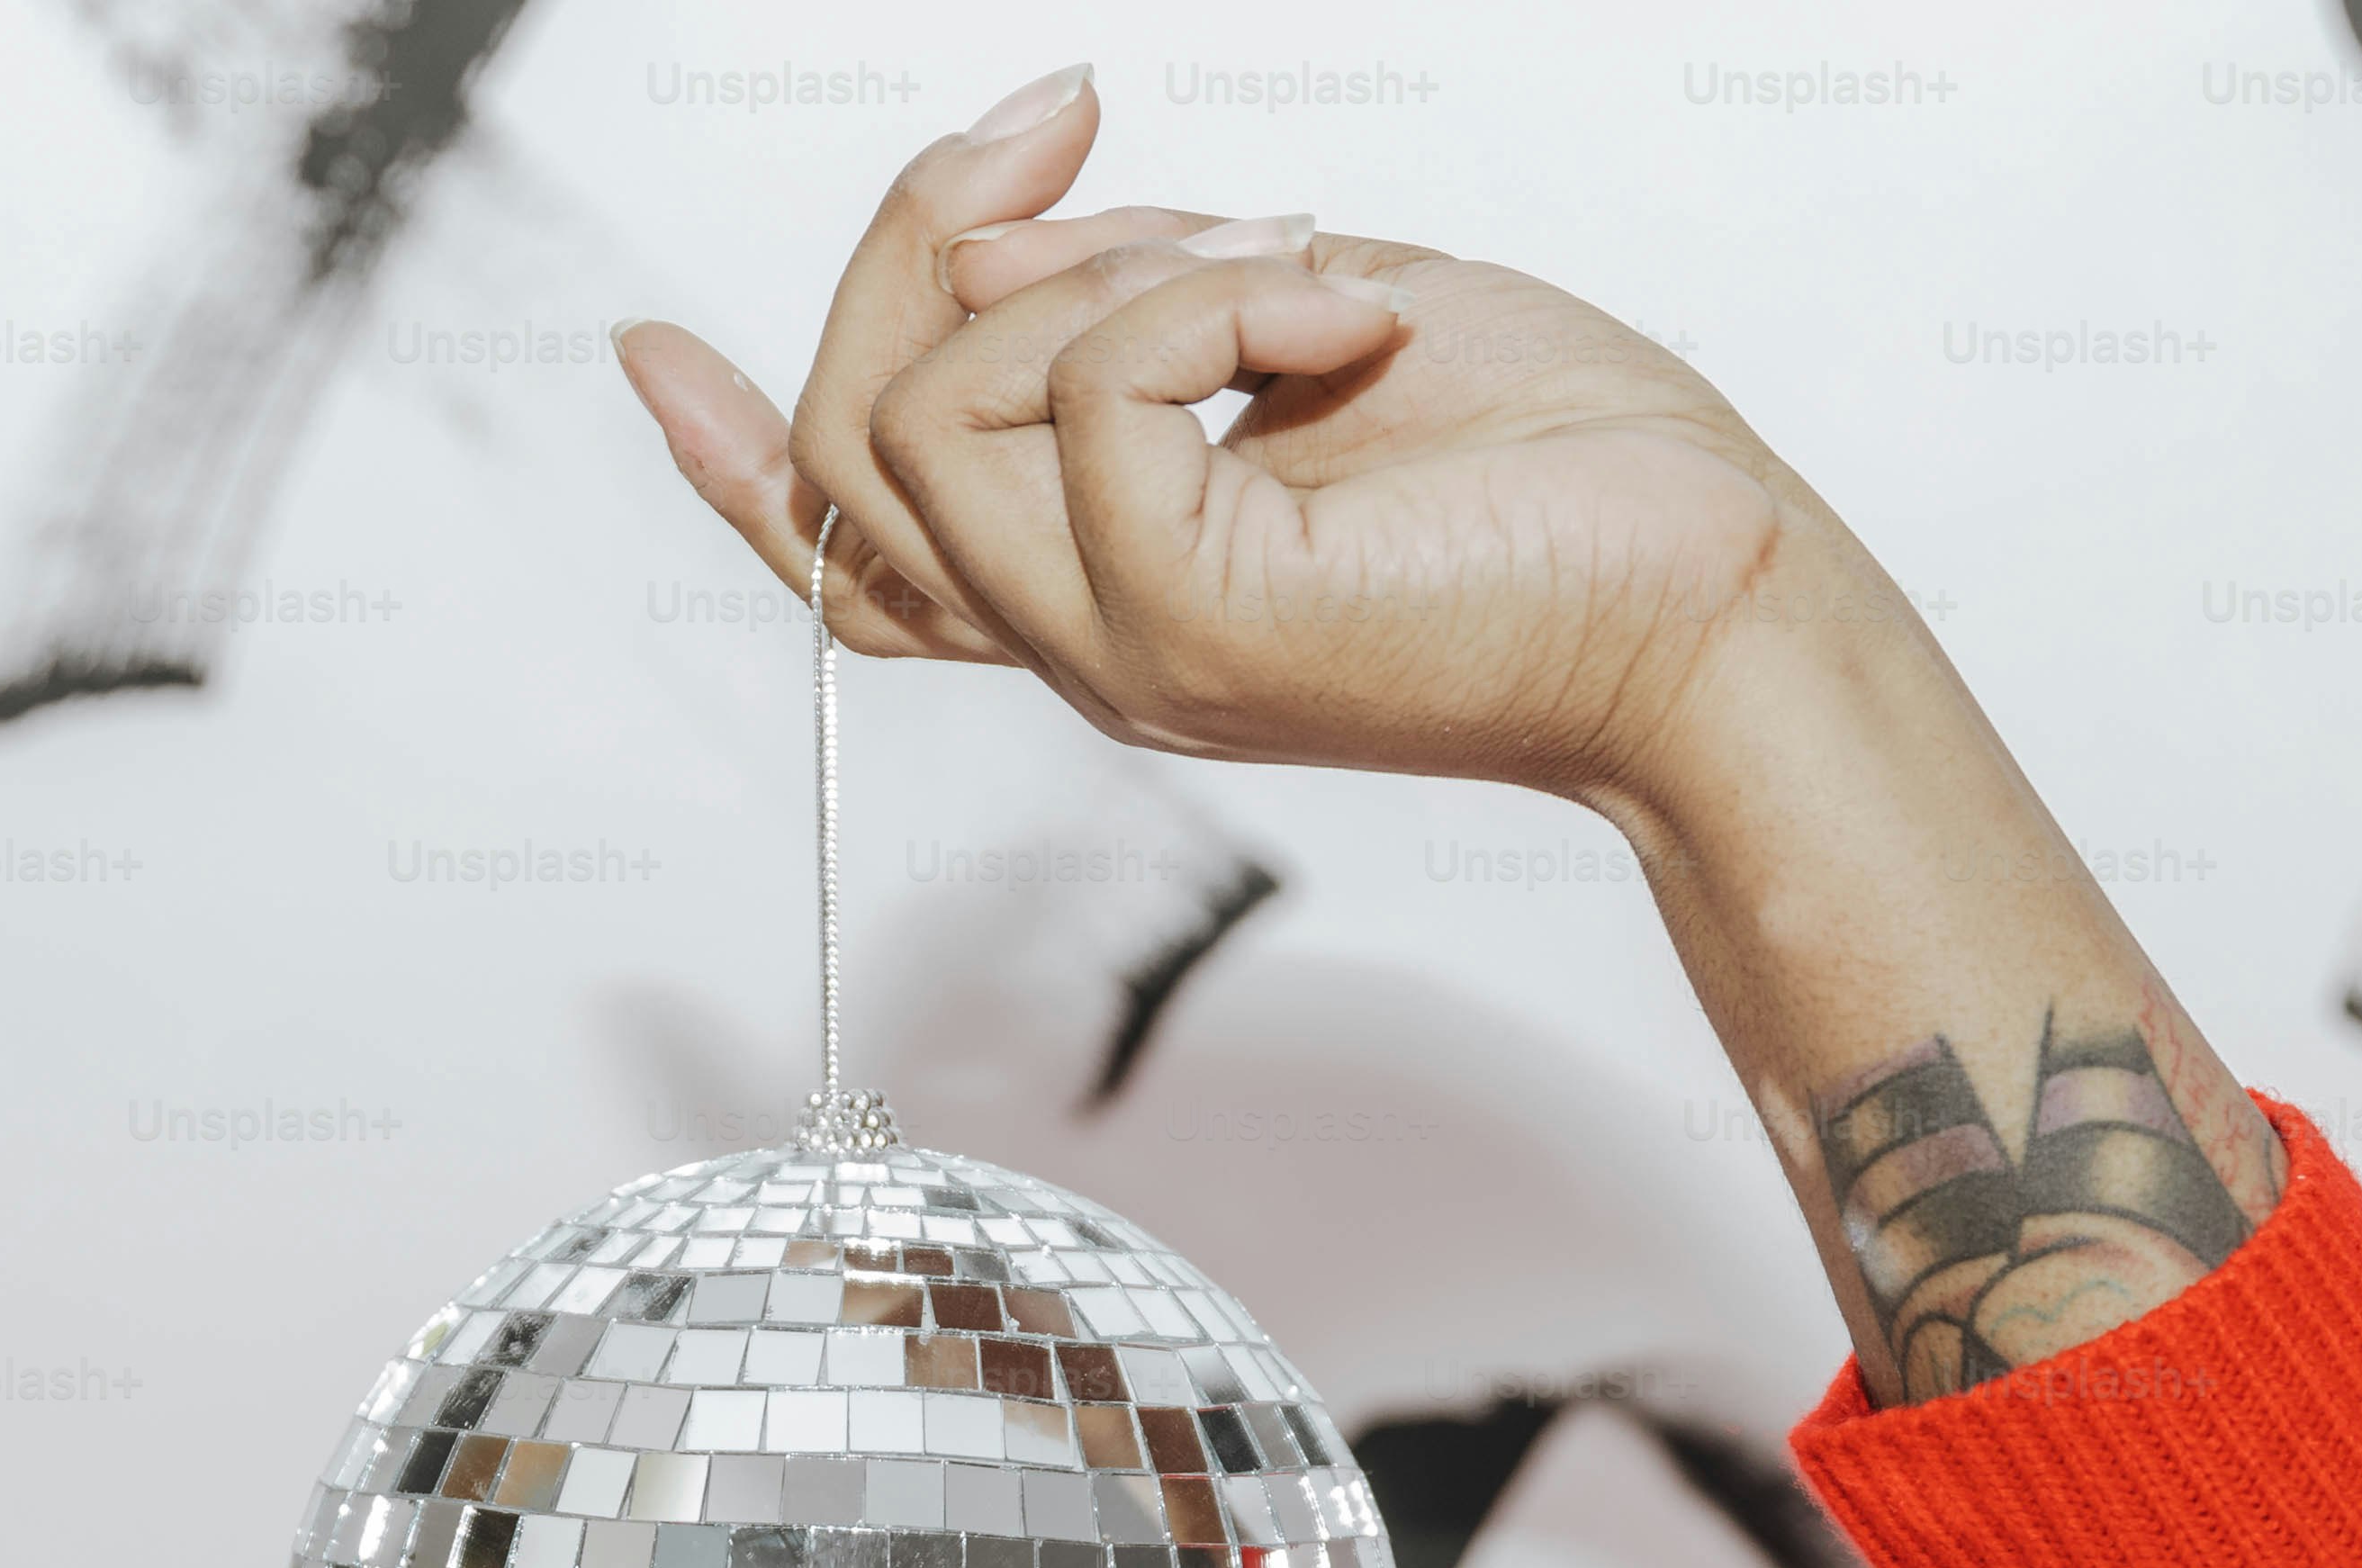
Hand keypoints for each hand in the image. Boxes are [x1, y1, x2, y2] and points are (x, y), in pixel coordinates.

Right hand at [609, 63, 1878, 815]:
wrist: (1716, 588)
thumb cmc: (1556, 472)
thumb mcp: (1299, 322)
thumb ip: (1122, 299)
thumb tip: (985, 239)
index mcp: (1104, 584)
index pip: (859, 559)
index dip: (731, 459)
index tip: (645, 350)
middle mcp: (1085, 641)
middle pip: (850, 451)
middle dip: (911, 236)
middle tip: (1067, 121)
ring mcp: (1126, 653)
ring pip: (922, 423)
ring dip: (1095, 270)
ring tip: (1290, 257)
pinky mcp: (1195, 627)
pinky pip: (1087, 391)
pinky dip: (1207, 295)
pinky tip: (1348, 311)